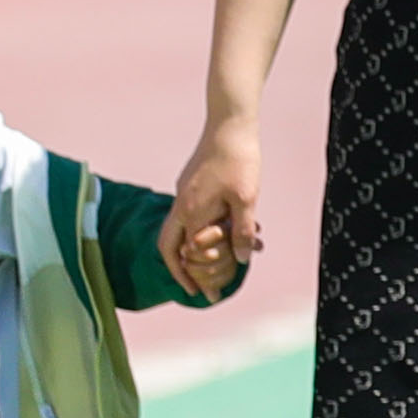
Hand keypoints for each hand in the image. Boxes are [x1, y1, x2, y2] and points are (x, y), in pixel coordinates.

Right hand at [166, 125, 261, 301]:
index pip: (181, 254)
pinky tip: (228, 231)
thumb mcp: (247, 199)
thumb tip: (242, 259)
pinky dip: (205, 230)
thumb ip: (242, 231)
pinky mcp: (192, 185)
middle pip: (171, 246)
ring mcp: (184, 194)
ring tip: (223, 260)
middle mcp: (182, 205)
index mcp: (191, 212)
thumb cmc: (240, 160)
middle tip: (200, 287)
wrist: (230, 125)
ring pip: (183, 230)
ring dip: (199, 248)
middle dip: (184, 269)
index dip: (190, 276)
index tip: (202, 293)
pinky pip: (193, 216)